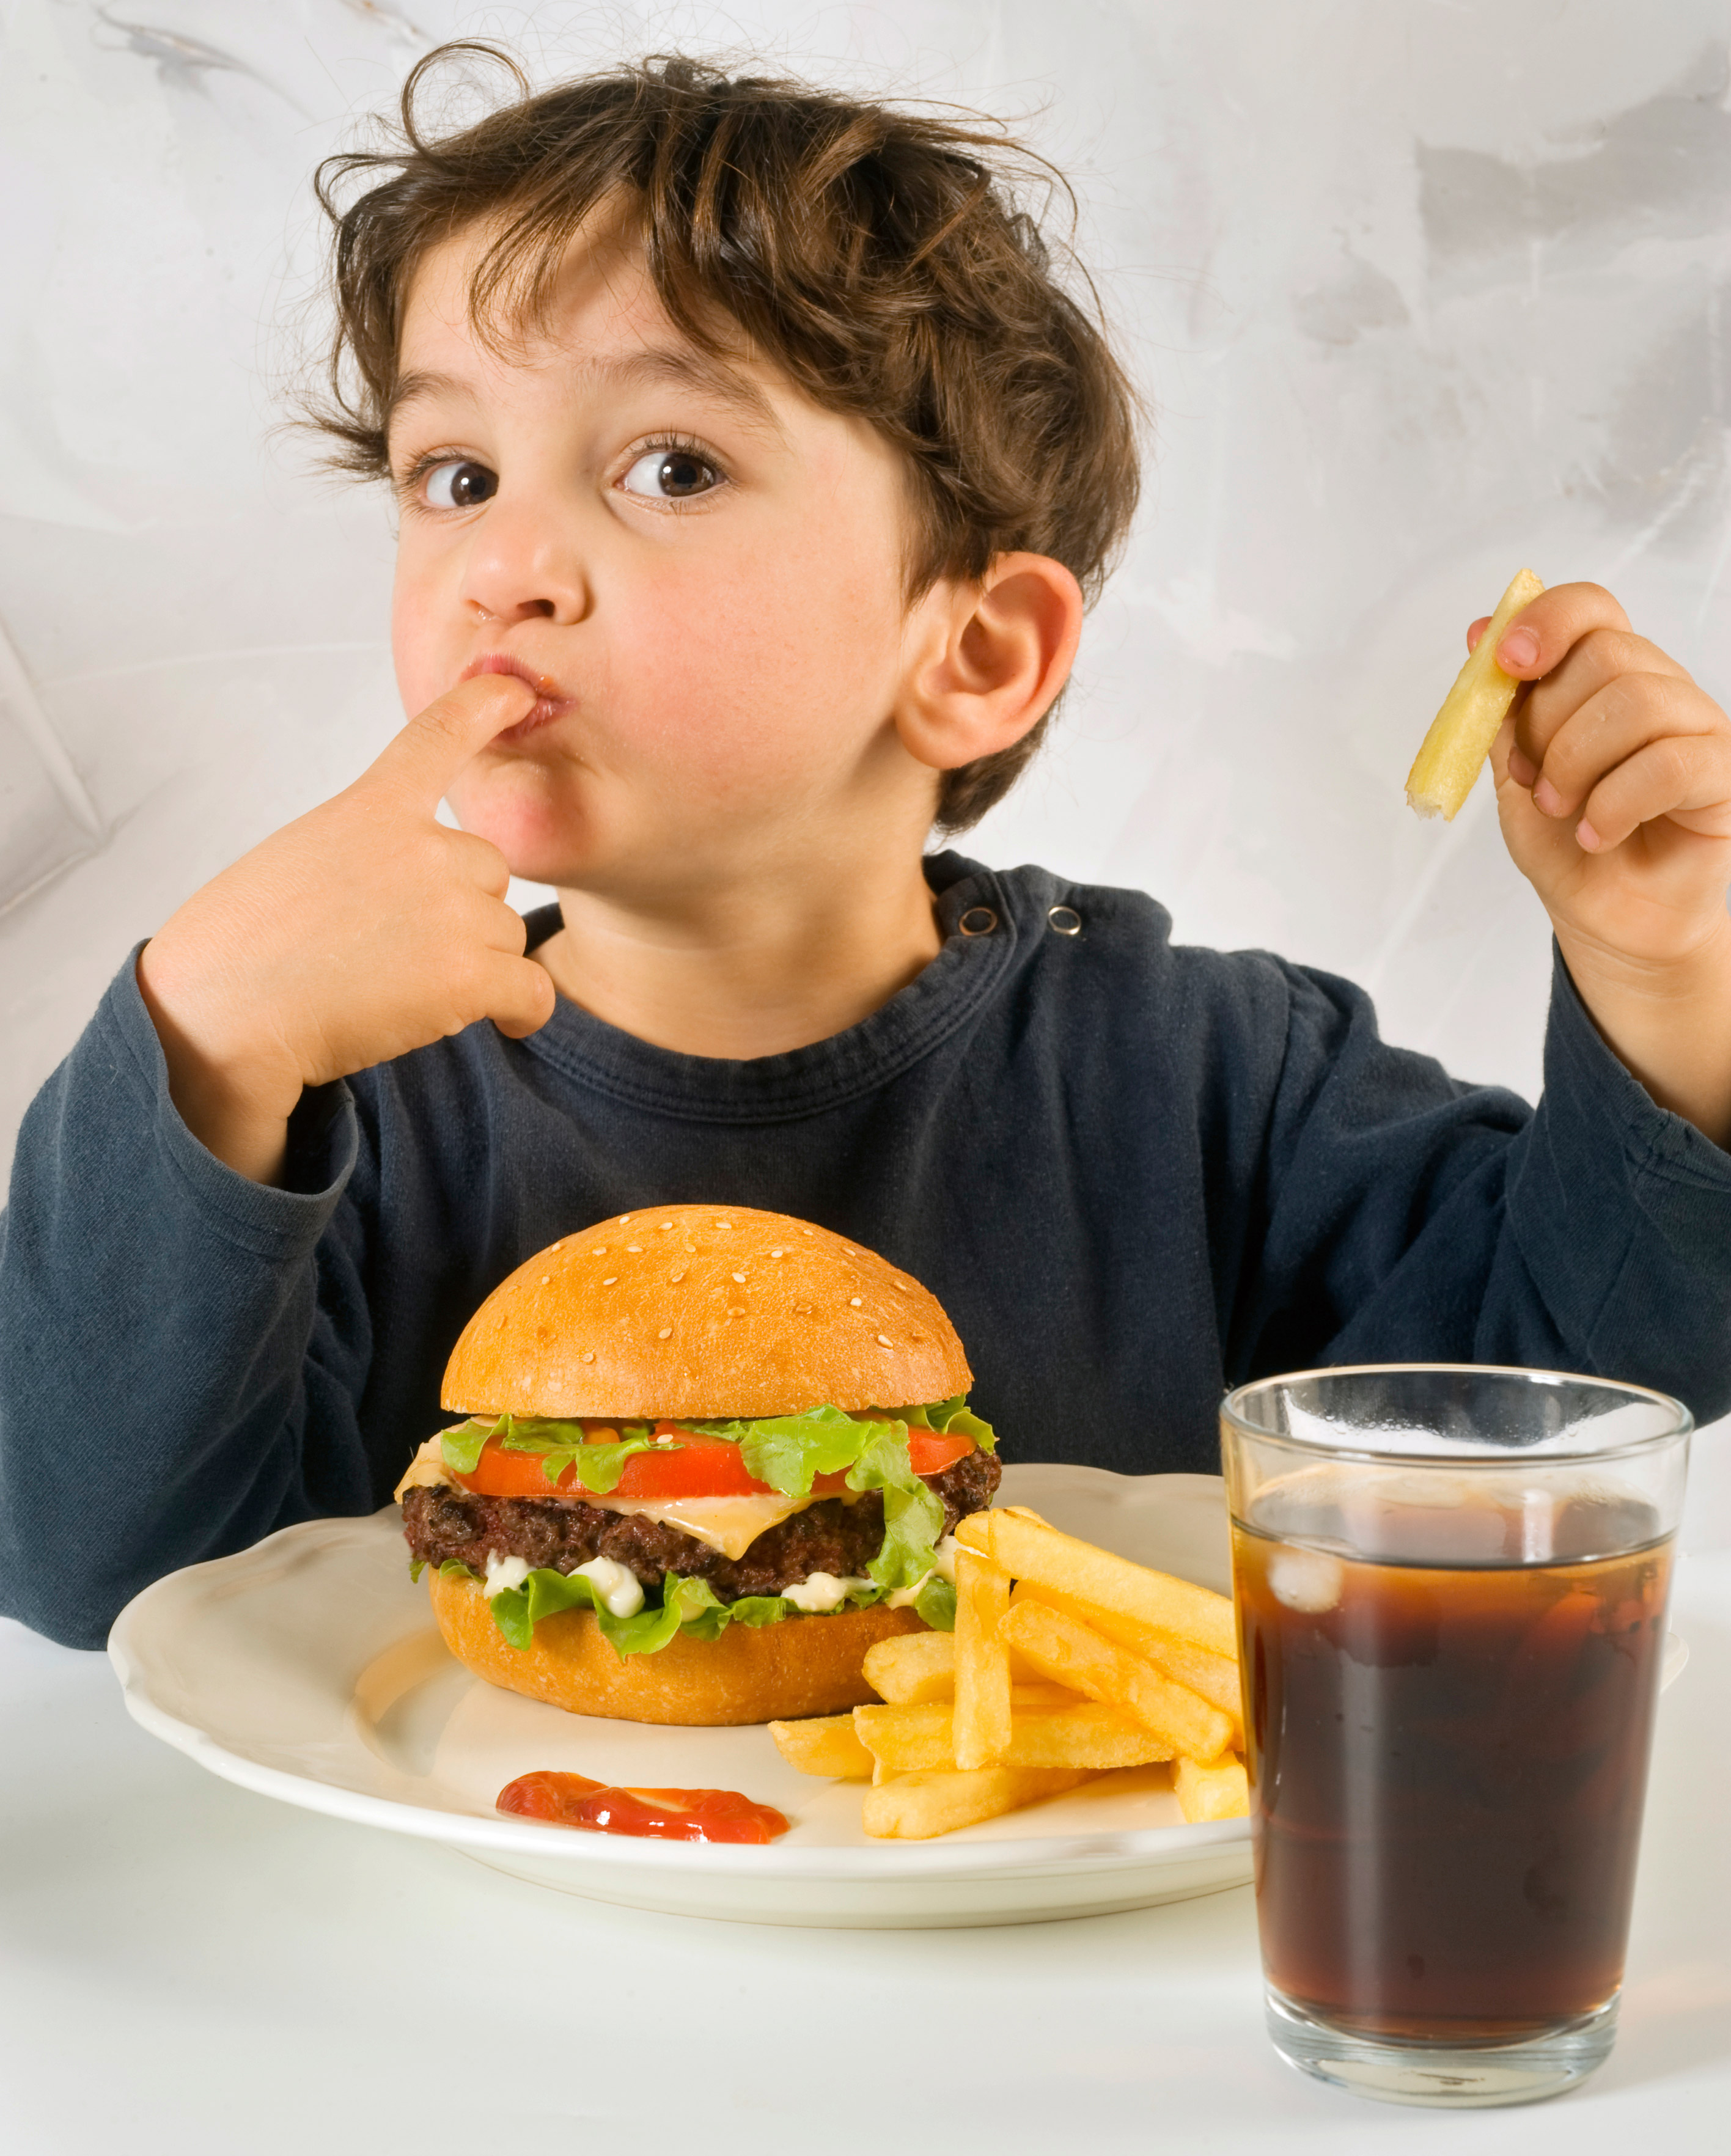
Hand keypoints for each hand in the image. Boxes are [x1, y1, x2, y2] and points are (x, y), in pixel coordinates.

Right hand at [137, 673, 556, 1181]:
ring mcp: (451, 909)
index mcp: (371, 809)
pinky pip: (533, 990)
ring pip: (504, 935)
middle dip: (457, 911)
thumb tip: (421, 892)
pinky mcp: (469, 975)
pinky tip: (502, 1022)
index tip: (514, 691)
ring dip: (472, 964)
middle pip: (487, 874)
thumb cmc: (242, 948)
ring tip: (396, 988)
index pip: (436, 739)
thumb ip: (368, 851)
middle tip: (389, 950)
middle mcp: (423, 847)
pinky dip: (522, 1011)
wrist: (223, 1013)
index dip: (482, 708)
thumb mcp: (300, 860)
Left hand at [1477, 581, 1730, 1141]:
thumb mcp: (1516, 771)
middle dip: (1550, 722)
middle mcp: (1658, 690)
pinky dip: (1615, 804)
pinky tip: (1598, 834)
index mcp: (1604, 677)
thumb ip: (1503, 709)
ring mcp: (1697, 729)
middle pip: (1608, 654)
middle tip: (1536, 779)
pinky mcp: (1720, 777)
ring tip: (1564, 810)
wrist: (1605, 917)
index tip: (1507, 663)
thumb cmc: (1566, 842)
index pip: (1592, 608)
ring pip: (1638, 702)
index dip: (1548, 621)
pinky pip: (1670, 763)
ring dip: (1577, 763)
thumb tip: (1478, 634)